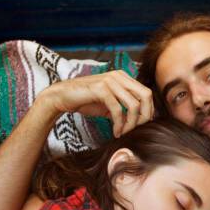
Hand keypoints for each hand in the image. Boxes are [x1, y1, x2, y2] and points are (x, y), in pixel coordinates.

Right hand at [37, 70, 154, 136]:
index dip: (147, 111)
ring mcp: (110, 81)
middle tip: (136, 130)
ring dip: (131, 123)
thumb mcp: (110, 105)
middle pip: (146, 96)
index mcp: (123, 77)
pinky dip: (119, 124)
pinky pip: (118, 110)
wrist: (62, 97)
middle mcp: (119, 76)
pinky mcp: (101, 89)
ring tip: (123, 133)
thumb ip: (125, 109)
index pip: (147, 93)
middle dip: (144, 116)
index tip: (140, 126)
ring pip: (133, 105)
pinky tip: (116, 132)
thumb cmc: (86, 101)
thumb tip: (141, 121)